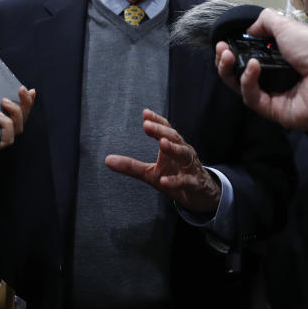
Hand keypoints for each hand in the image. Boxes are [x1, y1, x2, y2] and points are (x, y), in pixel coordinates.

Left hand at [0, 85, 35, 150]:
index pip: (17, 106)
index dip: (27, 99)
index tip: (30, 90)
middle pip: (21, 116)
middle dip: (27, 103)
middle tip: (20, 90)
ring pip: (17, 128)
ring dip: (17, 114)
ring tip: (5, 103)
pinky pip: (6, 140)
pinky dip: (7, 128)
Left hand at [105, 109, 221, 215]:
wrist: (200, 195)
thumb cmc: (175, 178)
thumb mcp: (149, 173)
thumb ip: (130, 166)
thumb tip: (107, 160)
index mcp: (173, 147)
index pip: (166, 129)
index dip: (157, 121)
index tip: (145, 113)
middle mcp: (184, 153)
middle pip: (174, 137)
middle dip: (161, 131)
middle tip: (147, 125)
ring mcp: (191, 167)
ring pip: (184, 154)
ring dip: (173, 148)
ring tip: (162, 144)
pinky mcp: (195, 184)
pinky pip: (186, 181)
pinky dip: (176, 180)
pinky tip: (164, 181)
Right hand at [215, 8, 307, 131]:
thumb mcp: (287, 26)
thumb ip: (265, 22)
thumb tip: (249, 29)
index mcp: (282, 60)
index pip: (250, 58)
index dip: (234, 50)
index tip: (224, 41)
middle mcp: (278, 80)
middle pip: (241, 75)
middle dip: (226, 62)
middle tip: (221, 49)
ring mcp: (277, 98)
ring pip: (243, 88)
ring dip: (231, 71)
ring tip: (228, 55)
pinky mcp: (276, 113)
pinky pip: (254, 99)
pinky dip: (249, 82)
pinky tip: (253, 67)